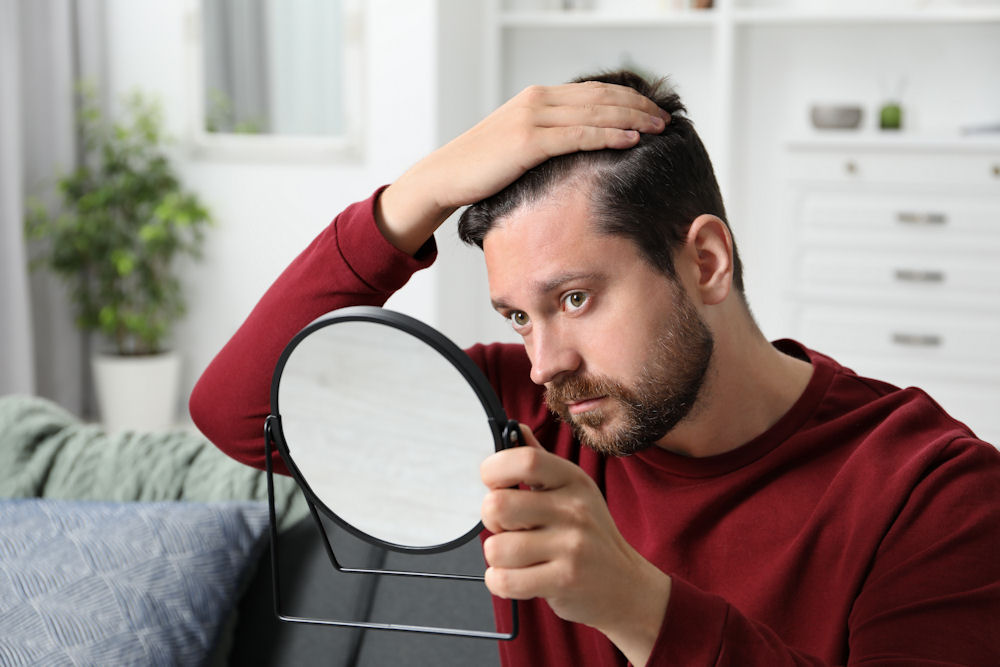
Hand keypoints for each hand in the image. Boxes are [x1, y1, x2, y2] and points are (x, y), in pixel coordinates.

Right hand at [377, 81, 670, 254]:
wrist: (447, 175)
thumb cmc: (483, 168)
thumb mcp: (520, 144)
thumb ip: (548, 138)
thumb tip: (579, 150)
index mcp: (538, 98)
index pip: (594, 92)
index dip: (628, 99)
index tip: (653, 111)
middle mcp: (538, 100)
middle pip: (601, 97)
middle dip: (638, 106)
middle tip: (666, 118)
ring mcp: (533, 118)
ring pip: (595, 113)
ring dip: (632, 119)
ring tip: (659, 127)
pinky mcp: (528, 141)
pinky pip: (578, 135)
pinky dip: (608, 135)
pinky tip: (631, 139)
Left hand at [480, 426, 670, 665]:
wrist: (625, 585)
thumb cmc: (590, 536)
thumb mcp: (573, 491)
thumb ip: (540, 462)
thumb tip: (516, 429)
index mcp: (572, 479)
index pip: (524, 460)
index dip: (494, 469)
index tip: (494, 484)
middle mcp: (573, 509)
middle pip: (497, 506)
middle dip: (491, 521)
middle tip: (507, 528)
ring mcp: (571, 545)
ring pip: (496, 549)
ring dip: (497, 558)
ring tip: (518, 557)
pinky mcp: (564, 580)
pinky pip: (505, 581)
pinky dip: (500, 582)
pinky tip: (517, 577)